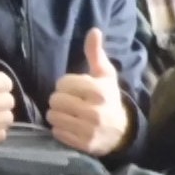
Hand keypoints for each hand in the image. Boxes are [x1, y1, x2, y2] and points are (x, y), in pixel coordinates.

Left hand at [49, 29, 131, 155]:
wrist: (120, 131)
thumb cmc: (108, 98)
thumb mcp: (105, 75)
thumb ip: (96, 53)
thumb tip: (93, 30)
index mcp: (100, 91)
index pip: (63, 83)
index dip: (64, 84)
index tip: (71, 87)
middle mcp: (95, 111)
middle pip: (55, 100)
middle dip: (58, 99)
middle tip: (66, 101)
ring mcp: (89, 130)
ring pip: (53, 116)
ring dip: (56, 114)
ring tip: (66, 113)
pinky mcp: (83, 145)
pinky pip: (57, 132)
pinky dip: (59, 128)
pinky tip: (69, 125)